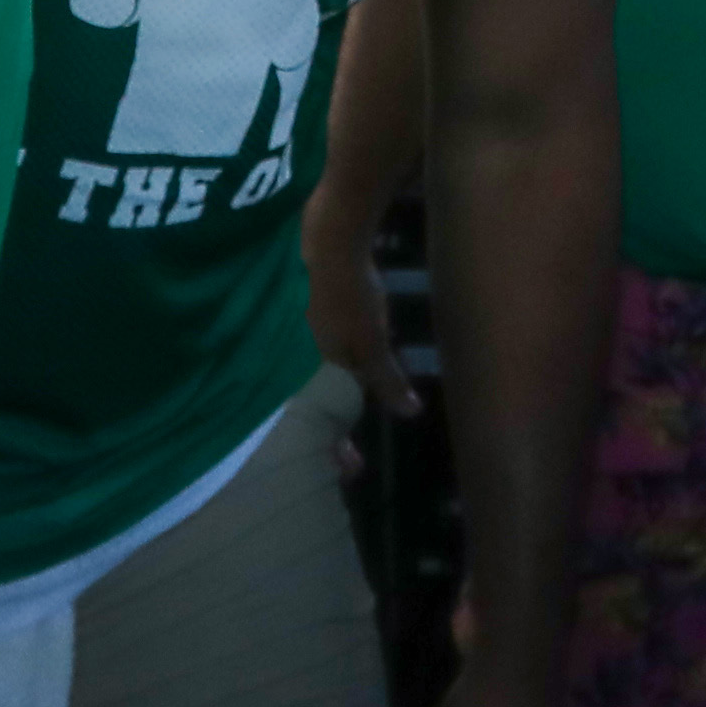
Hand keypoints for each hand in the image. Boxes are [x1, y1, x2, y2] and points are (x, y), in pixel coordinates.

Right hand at [302, 243, 408, 440]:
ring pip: (313, 382)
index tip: (350, 467)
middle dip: (329, 430)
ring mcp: (298, 337)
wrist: (328, 238)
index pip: (319, 422)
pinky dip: (331, 370)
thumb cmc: (349, 296)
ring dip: (328, 402)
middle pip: (312, 407)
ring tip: (346, 415)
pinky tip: (343, 367)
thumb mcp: (371, 342)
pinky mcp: (306, 314)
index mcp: (309, 371)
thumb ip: (386, 380)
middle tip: (349, 452)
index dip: (334, 446)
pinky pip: (316, 355)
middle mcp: (296, 360)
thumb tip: (409, 413)